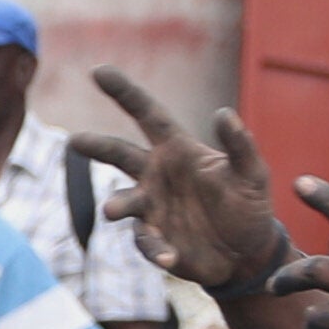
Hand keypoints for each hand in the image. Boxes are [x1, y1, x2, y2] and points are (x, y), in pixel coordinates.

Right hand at [77, 73, 299, 302]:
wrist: (247, 252)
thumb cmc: (249, 204)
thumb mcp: (252, 173)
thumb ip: (240, 145)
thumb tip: (223, 113)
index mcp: (178, 150)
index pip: (147, 115)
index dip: (124, 93)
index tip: (98, 71)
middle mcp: (156, 175)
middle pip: (119, 154)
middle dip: (96, 147)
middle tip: (75, 141)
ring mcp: (151, 208)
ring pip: (123, 201)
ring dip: (117, 205)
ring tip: (112, 211)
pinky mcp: (154, 240)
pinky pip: (147, 242)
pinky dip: (156, 248)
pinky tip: (170, 257)